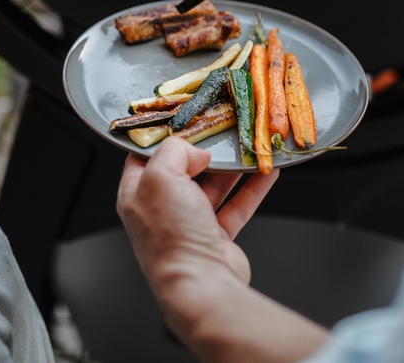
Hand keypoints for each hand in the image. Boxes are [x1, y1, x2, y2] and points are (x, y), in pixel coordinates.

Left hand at [118, 138, 330, 361]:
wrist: (202, 285)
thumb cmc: (172, 237)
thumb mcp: (161, 176)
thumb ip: (174, 150)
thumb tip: (195, 150)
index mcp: (137, 194)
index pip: (144, 156)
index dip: (163, 137)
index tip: (185, 119)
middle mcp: (161, 210)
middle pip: (183, 169)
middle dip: (204, 150)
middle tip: (222, 130)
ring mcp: (189, 224)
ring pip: (213, 186)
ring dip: (232, 168)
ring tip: (248, 147)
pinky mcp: (216, 237)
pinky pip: (236, 205)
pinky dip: (252, 188)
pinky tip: (266, 172)